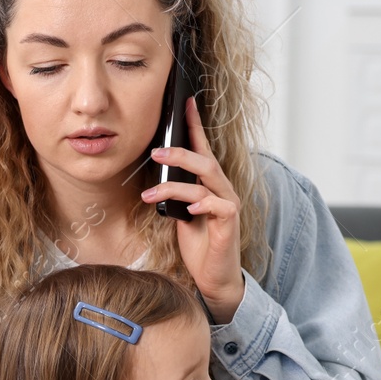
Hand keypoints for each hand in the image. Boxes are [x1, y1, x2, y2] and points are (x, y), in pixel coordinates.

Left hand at [141, 95, 244, 322]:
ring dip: (175, 185)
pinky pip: (218, 206)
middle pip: (205, 160)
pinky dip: (201, 204)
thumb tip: (154, 180)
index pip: (203, 149)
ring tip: (151, 194)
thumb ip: (174, 194)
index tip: (185, 103)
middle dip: (180, 152)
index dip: (195, 126)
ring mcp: (228, 206)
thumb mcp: (180, 214)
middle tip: (155, 152)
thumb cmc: (199, 244)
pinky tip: (187, 210)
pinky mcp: (229, 224)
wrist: (214, 277)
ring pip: (207, 181)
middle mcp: (222, 190)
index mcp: (210, 185)